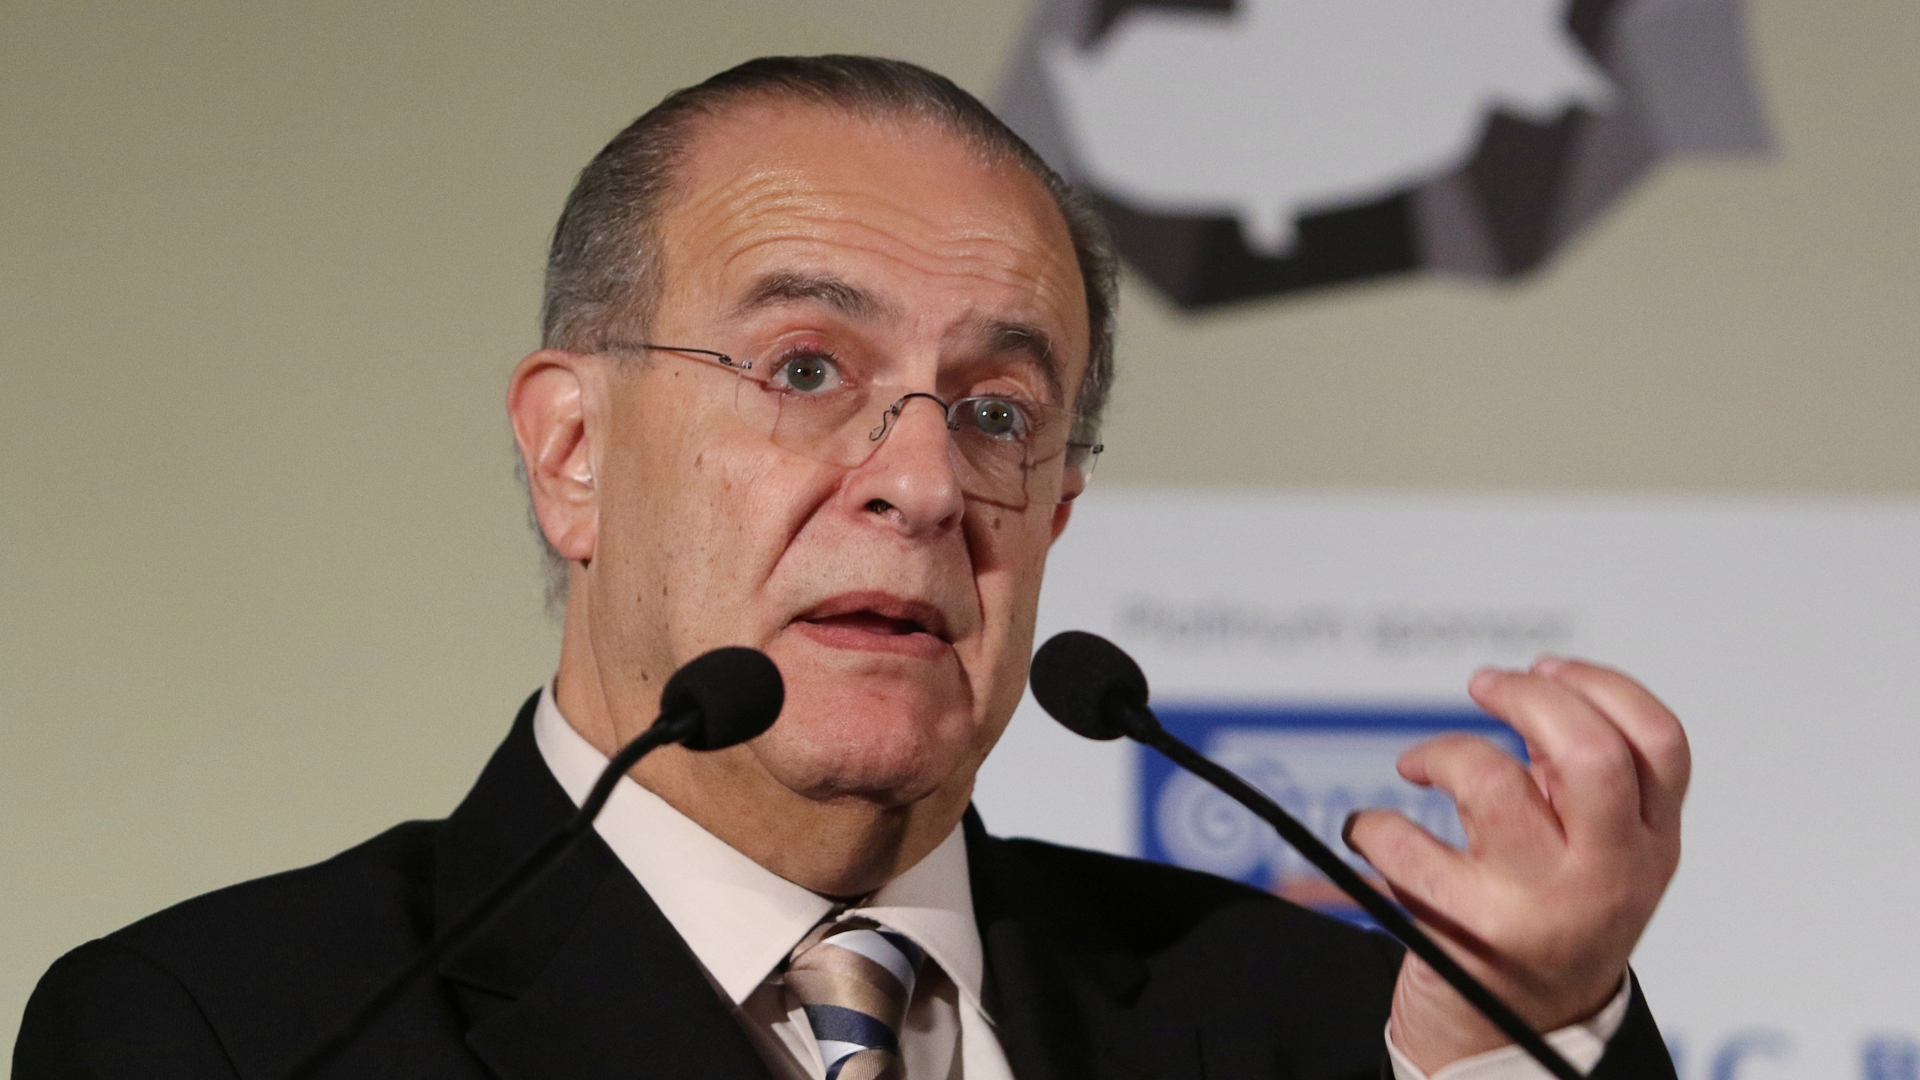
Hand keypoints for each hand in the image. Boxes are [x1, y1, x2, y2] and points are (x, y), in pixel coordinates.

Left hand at [1343, 657, 1689, 1074]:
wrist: (1515, 1035)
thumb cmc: (1550, 925)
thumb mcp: (1601, 856)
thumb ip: (1585, 785)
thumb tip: (1542, 695)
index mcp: (1650, 844)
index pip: (1658, 743)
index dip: (1600, 686)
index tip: (1546, 668)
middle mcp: (1608, 874)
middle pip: (1589, 751)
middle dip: (1528, 698)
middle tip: (1486, 686)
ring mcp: (1542, 903)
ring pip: (1492, 785)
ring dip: (1442, 753)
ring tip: (1421, 764)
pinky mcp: (1473, 931)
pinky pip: (1408, 849)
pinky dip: (1376, 826)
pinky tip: (1374, 830)